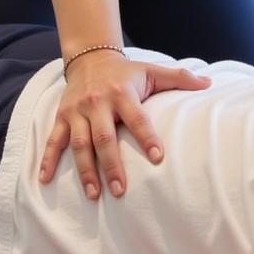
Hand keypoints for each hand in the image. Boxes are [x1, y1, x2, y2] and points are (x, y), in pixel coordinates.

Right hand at [40, 50, 210, 197]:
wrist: (90, 58)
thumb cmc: (126, 72)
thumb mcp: (152, 70)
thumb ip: (180, 77)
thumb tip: (210, 83)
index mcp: (122, 93)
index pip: (137, 117)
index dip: (147, 137)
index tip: (158, 158)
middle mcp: (98, 102)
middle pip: (104, 137)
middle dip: (111, 165)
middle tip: (120, 190)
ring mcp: (77, 111)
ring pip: (78, 143)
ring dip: (84, 170)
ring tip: (93, 194)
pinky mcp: (62, 117)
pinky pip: (53, 140)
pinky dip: (47, 160)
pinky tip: (44, 181)